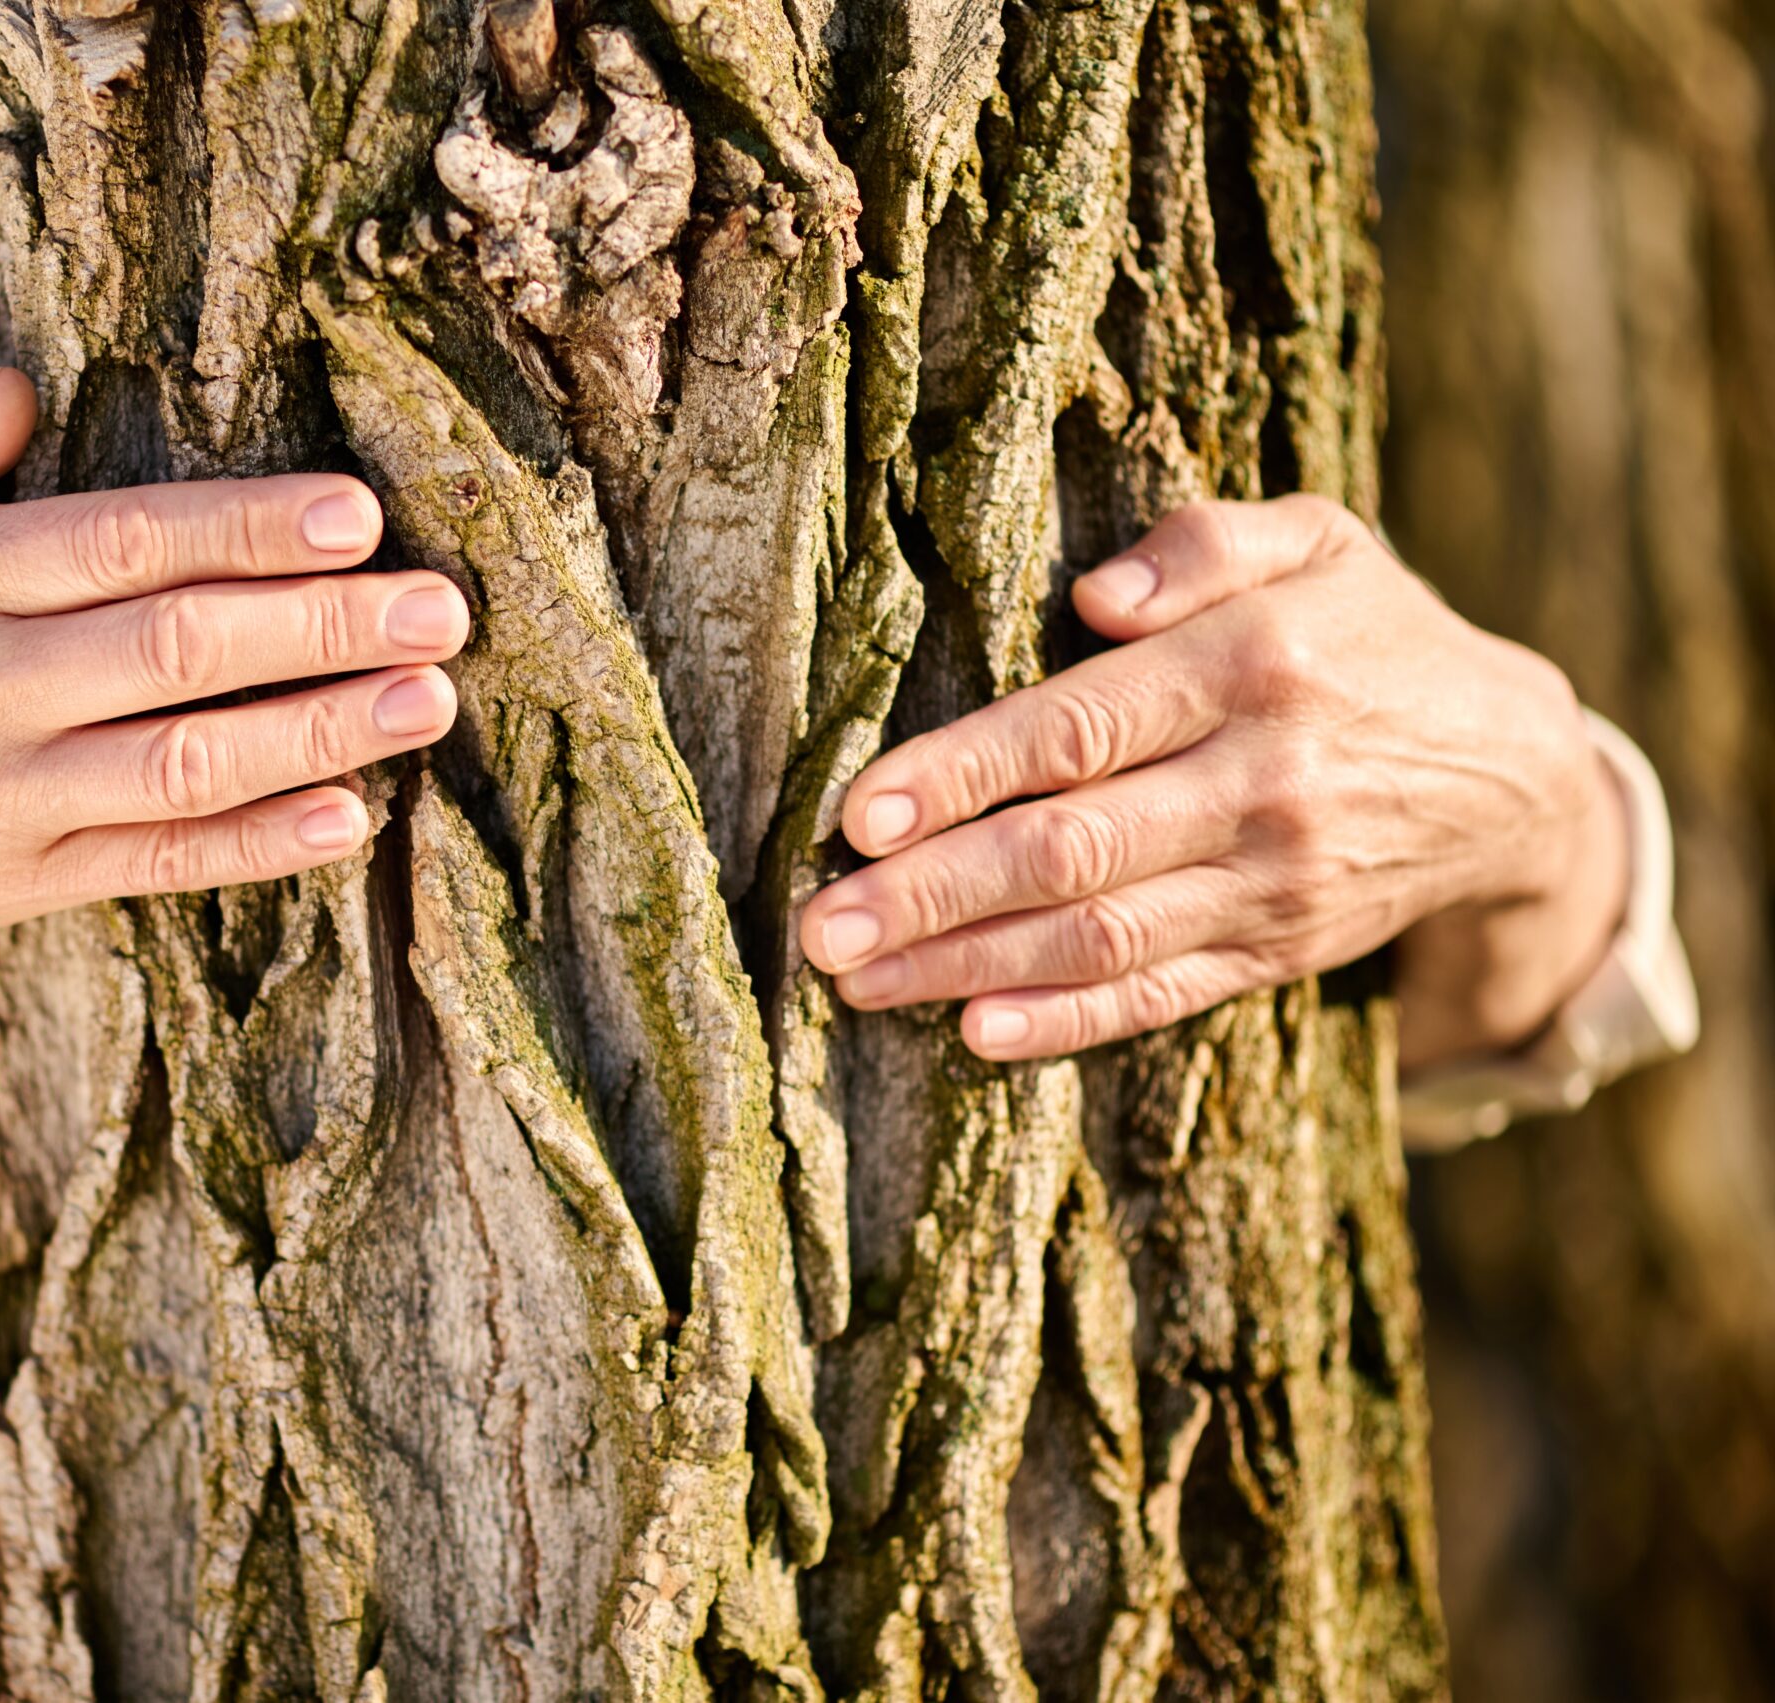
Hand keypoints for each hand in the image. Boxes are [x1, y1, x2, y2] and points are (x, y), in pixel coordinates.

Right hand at [0, 367, 468, 976]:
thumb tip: (17, 388)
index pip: (118, 542)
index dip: (244, 529)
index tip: (356, 516)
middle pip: (178, 648)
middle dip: (323, 625)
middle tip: (441, 607)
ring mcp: (1, 797)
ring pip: (187, 760)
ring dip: (320, 731)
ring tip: (428, 701)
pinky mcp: (17, 882)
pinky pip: (157, 862)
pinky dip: (255, 845)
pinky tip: (346, 817)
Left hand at [796, 496, 1628, 1064]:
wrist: (1515, 772)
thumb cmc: (1371, 634)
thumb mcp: (1321, 539)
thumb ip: (1208, 540)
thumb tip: (1097, 593)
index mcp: (1251, 665)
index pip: (1077, 729)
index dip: (961, 776)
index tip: (858, 815)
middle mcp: (1260, 782)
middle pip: (1070, 850)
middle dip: (931, 894)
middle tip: (817, 928)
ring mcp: (1271, 880)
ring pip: (1099, 937)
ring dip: (965, 966)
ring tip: (853, 983)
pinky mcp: (1277, 951)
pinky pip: (1161, 995)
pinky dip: (1068, 1022)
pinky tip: (976, 1032)